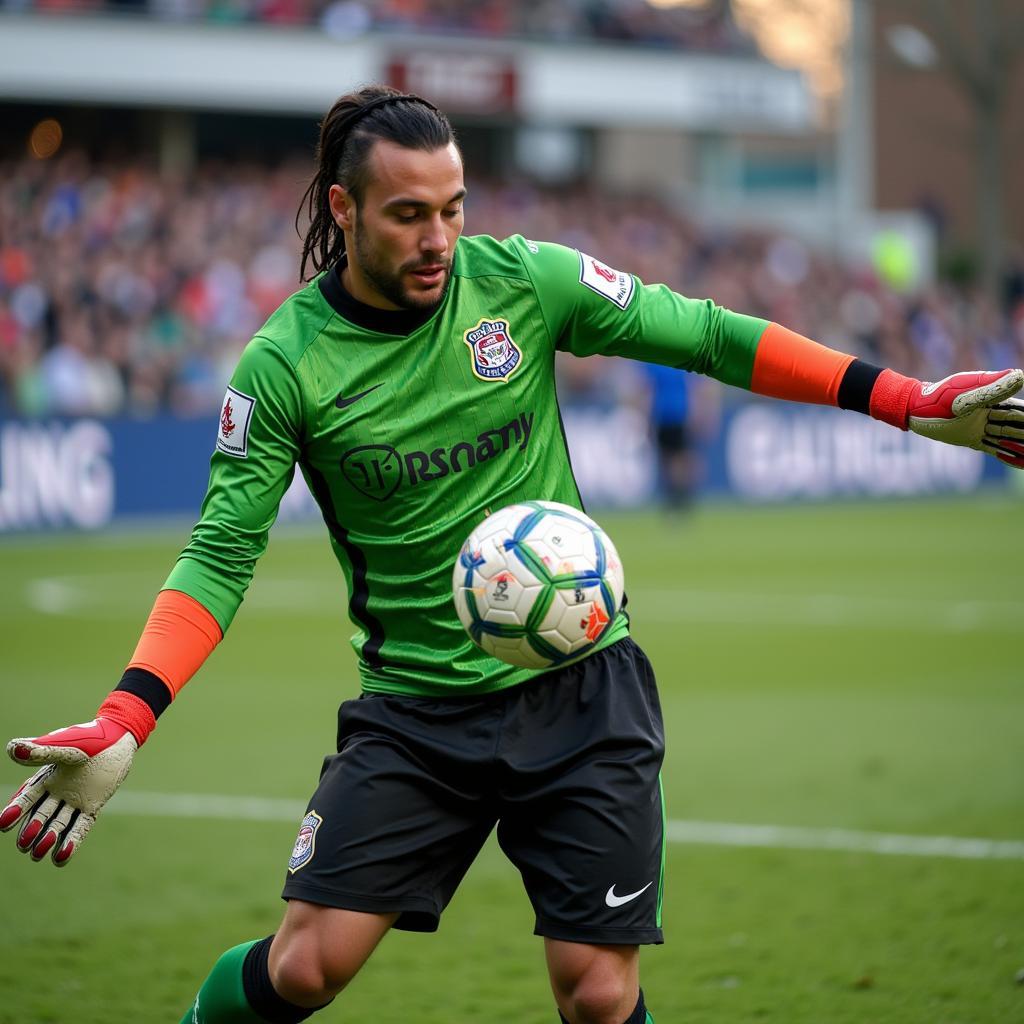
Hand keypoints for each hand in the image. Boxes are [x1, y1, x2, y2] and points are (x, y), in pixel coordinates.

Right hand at [1, 719, 136, 864]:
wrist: (118, 739)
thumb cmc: (89, 737)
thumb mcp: (65, 744)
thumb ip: (42, 751)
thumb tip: (11, 748)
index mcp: (46, 777)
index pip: (28, 797)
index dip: (16, 810)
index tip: (3, 824)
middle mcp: (57, 792)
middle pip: (40, 817)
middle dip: (30, 831)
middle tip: (23, 845)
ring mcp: (74, 801)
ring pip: (58, 825)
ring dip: (48, 840)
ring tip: (38, 855)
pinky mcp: (91, 806)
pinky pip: (80, 827)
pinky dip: (71, 842)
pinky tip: (61, 858)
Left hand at [906, 369, 1023, 466]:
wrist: (914, 409)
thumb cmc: (939, 397)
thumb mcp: (965, 393)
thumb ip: (993, 388)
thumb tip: (1021, 376)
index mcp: (995, 399)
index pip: (1022, 412)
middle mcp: (992, 412)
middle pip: (1018, 426)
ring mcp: (983, 427)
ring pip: (1009, 439)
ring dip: (1021, 446)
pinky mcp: (973, 439)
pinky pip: (996, 449)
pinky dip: (1009, 456)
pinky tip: (1022, 462)